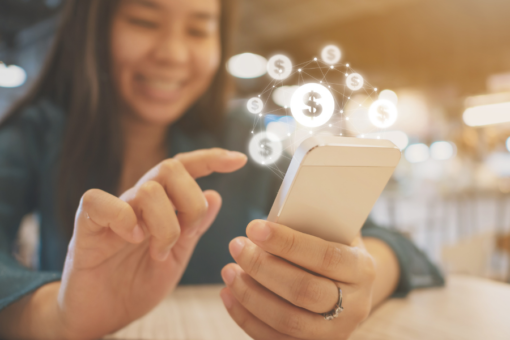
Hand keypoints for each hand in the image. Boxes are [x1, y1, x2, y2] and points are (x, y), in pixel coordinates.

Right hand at [54, 148, 245, 338]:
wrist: (102, 314)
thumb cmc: (137, 283)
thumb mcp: (177, 256)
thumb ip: (194, 227)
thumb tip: (216, 195)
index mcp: (161, 205)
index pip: (185, 168)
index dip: (211, 159)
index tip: (240, 160)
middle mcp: (138, 200)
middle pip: (171, 167)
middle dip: (192, 201)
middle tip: (188, 234)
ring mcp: (113, 210)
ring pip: (148, 189)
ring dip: (165, 225)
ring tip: (160, 253)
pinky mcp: (87, 225)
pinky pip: (99, 201)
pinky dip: (123, 218)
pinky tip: (133, 239)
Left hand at [220, 220, 375, 339]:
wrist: (348, 286)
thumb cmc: (332, 249)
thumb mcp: (332, 231)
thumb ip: (310, 224)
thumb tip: (269, 219)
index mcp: (362, 269)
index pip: (325, 256)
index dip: (287, 243)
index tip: (254, 228)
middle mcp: (354, 306)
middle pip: (304, 291)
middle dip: (263, 267)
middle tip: (237, 246)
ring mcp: (334, 332)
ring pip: (287, 320)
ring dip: (250, 294)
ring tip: (229, 270)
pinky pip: (274, 338)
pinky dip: (245, 317)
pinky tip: (229, 294)